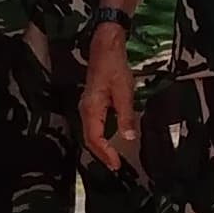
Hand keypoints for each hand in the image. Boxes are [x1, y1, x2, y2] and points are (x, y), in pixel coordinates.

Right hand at [78, 23, 136, 167]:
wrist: (104, 46)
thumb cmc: (114, 66)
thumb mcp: (124, 91)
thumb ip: (125, 116)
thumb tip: (128, 138)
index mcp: (91, 108)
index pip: (95, 138)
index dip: (104, 154)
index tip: (116, 164)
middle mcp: (85, 110)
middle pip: (89, 139)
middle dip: (101, 155)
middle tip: (115, 166)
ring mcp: (86, 107)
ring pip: (90, 134)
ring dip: (100, 147)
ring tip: (112, 158)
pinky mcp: (90, 104)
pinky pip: (93, 126)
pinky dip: (100, 137)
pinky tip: (109, 141)